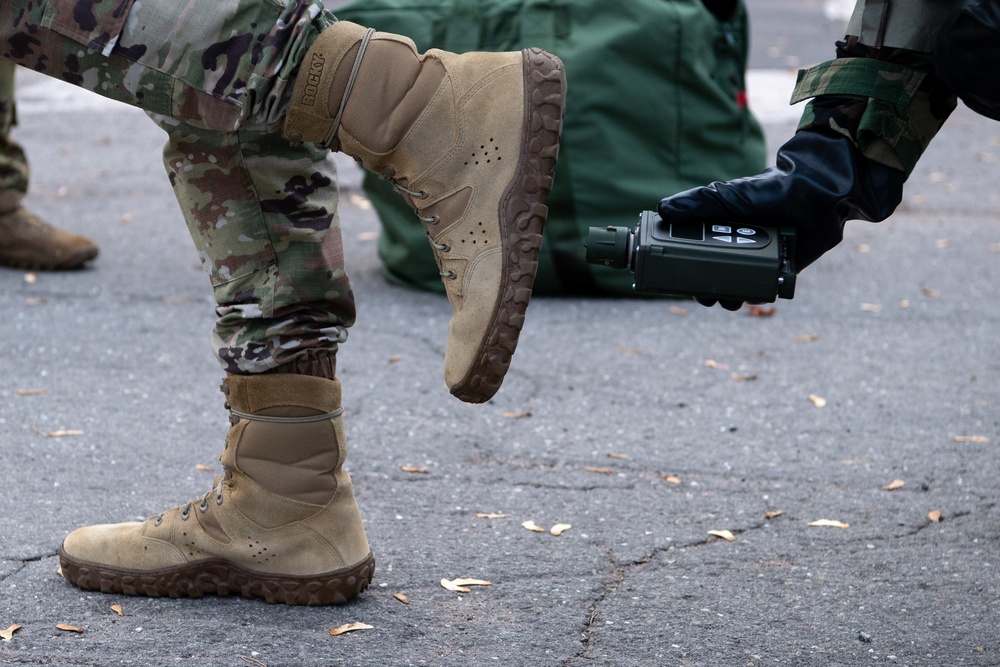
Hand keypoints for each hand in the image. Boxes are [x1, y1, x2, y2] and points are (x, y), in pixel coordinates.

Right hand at [658, 127, 905, 308]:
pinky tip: (749, 297)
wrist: (817, 196)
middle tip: (704, 297)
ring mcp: (760, 258)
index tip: (675, 279)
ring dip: (730, 297)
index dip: (684, 267)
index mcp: (721, 229)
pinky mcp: (781, 270)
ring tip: (728, 300)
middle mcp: (739, 245)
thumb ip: (698, 203)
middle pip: (714, 274)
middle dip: (707, 289)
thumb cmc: (770, 191)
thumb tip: (663, 209)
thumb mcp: (729, 197)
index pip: (695, 252)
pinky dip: (756, 296)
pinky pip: (765, 289)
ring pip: (738, 285)